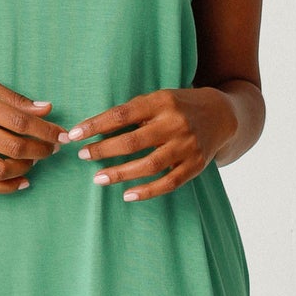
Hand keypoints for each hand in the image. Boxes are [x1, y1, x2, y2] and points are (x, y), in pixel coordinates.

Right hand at [0, 73, 65, 193]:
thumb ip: (13, 98)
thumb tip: (46, 108)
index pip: (22, 122)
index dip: (47, 131)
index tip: (62, 135)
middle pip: (15, 147)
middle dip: (42, 150)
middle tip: (53, 148)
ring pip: (2, 170)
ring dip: (26, 168)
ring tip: (35, 160)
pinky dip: (7, 187)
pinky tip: (22, 181)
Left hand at [56, 86, 239, 199]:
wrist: (221, 115)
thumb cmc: (178, 107)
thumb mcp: (158, 99)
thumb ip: (132, 113)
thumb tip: (94, 130)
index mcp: (162, 102)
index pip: (122, 114)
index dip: (96, 125)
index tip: (74, 135)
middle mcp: (175, 124)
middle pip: (133, 142)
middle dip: (103, 150)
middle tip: (83, 156)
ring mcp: (186, 146)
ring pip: (148, 165)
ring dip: (120, 173)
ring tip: (98, 178)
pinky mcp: (195, 165)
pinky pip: (168, 183)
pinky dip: (147, 191)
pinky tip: (127, 195)